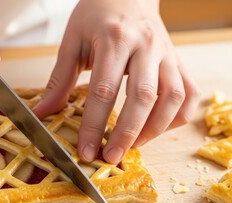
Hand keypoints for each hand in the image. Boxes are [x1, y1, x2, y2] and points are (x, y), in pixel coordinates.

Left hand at [33, 0, 198, 163]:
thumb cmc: (96, 16)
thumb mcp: (72, 42)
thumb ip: (58, 80)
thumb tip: (42, 114)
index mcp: (114, 40)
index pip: (104, 90)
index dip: (94, 125)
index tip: (86, 151)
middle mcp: (145, 46)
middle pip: (143, 97)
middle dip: (127, 133)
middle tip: (111, 157)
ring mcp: (167, 53)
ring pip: (172, 97)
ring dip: (154, 129)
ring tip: (132, 145)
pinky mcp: (178, 60)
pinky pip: (189, 92)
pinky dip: (177, 116)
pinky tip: (157, 127)